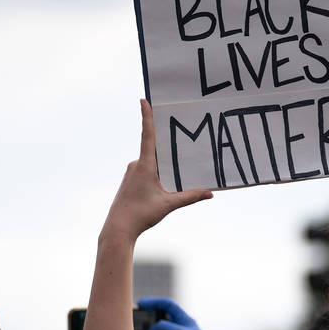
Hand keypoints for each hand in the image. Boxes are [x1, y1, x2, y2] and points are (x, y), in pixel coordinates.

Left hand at [102, 100, 212, 242]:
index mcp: (144, 165)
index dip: (146, 116)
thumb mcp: (169, 205)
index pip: (148, 135)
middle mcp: (136, 165)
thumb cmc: (140, 215)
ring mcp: (131, 172)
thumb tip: (210, 193)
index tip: (143, 100)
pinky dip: (155, 172)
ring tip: (177, 166)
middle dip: (167, 145)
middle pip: (154, 149)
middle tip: (179, 133)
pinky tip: (162, 183)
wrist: (118, 229)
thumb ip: (190, 197)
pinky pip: (145, 170)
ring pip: (150, 162)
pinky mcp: (129, 180)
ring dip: (162, 163)